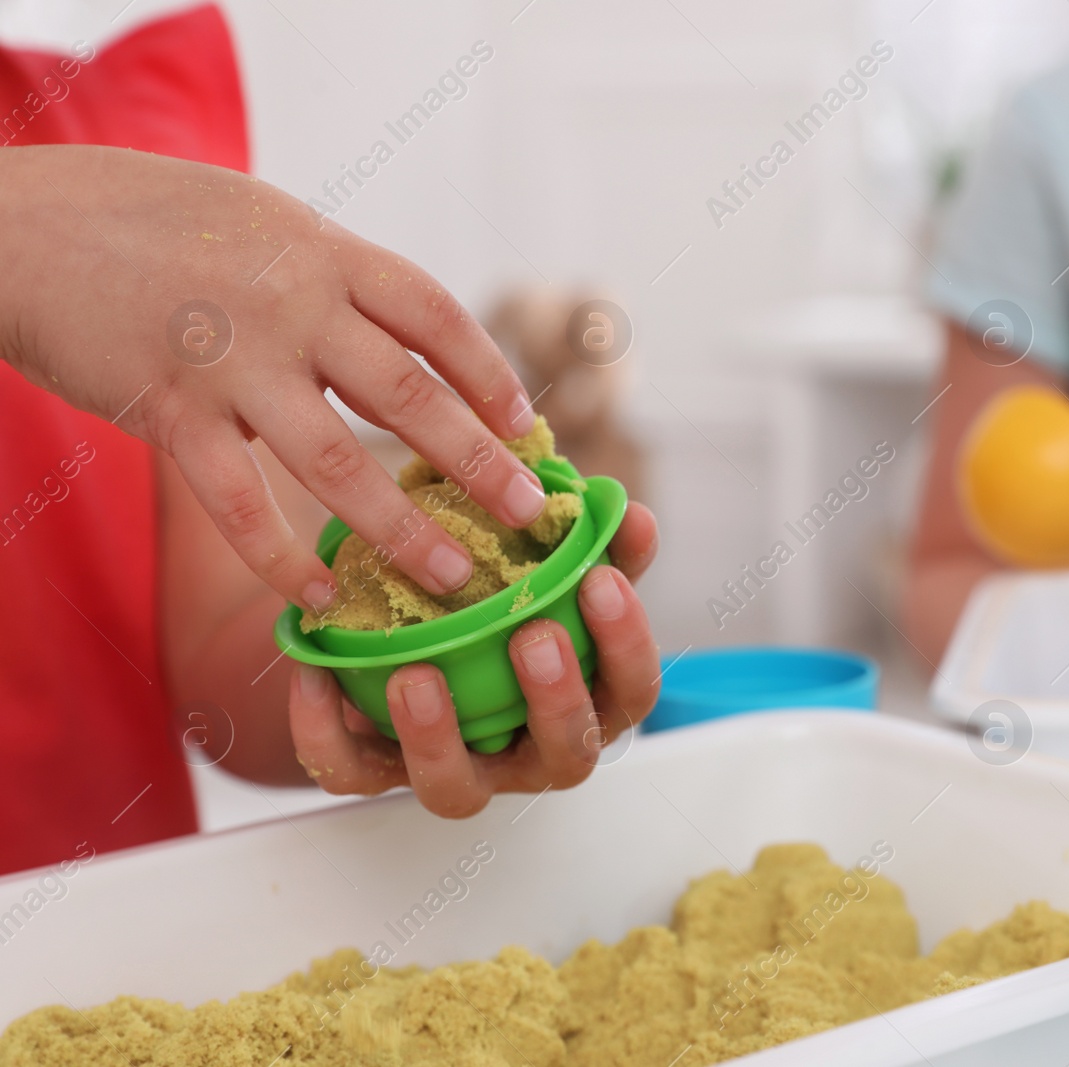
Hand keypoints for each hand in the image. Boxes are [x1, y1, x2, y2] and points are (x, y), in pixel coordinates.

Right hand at [0, 144, 544, 610]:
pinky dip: (281, 555)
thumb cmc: (156, 223)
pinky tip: (319, 595)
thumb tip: (412, 361)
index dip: (490, 376)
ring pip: (337, 460)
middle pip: (410, 394)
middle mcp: (290, 302)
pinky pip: (238, 501)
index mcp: (324, 251)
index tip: (529, 428)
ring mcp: (230, 359)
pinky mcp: (168, 410)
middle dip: (479, 462)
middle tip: (527, 514)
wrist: (21, 224)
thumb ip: (337, 288)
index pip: (435, 317)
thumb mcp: (267, 227)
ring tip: (454, 576)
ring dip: (402, 528)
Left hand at [288, 502, 659, 814]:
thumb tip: (631, 513)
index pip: (632, 692)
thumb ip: (597, 548)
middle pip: (566, 755)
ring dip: (438, 739)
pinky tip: (316, 673)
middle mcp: (532, 754)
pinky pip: (352, 773)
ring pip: (457, 791)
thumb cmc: (507, 606)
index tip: (600, 581)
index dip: (625, 644)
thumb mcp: (555, 573)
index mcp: (589, 703)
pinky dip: (326, 731)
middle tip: (535, 635)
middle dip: (555, 699)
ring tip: (417, 675)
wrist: (408, 636)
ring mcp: (460, 772)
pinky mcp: (382, 774)